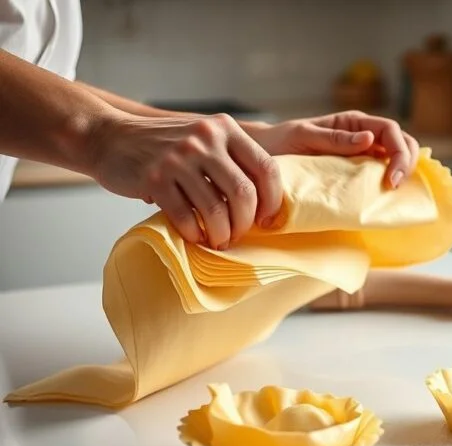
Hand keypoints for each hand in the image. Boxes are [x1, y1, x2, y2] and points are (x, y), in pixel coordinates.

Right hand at [88, 112, 281, 249]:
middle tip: (238, 235)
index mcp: (224, 128)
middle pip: (244, 193)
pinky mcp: (154, 178)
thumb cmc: (165, 147)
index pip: (266, 168)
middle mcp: (204, 139)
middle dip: (245, 223)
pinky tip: (195, 236)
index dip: (272, 200)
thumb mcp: (204, 137)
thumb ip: (232, 158)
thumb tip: (265, 203)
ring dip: (221, 233)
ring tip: (219, 240)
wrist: (110, 137)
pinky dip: (194, 233)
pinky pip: (186, 217)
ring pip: (216, 209)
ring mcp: (178, 158)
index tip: (266, 220)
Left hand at [246, 111, 419, 188]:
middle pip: (401, 141)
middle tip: (394, 186)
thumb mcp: (304, 136)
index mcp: (353, 122)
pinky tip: (386, 192)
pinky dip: (391, 180)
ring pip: (396, 156)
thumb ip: (335, 138)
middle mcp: (362, 135)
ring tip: (392, 189)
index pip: (390, 130)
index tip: (391, 179)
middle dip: (407, 161)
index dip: (398, 153)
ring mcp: (361, 152)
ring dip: (403, 170)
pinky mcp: (356, 170)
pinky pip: (381, 171)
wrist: (262, 155)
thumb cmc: (279, 142)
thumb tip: (370, 139)